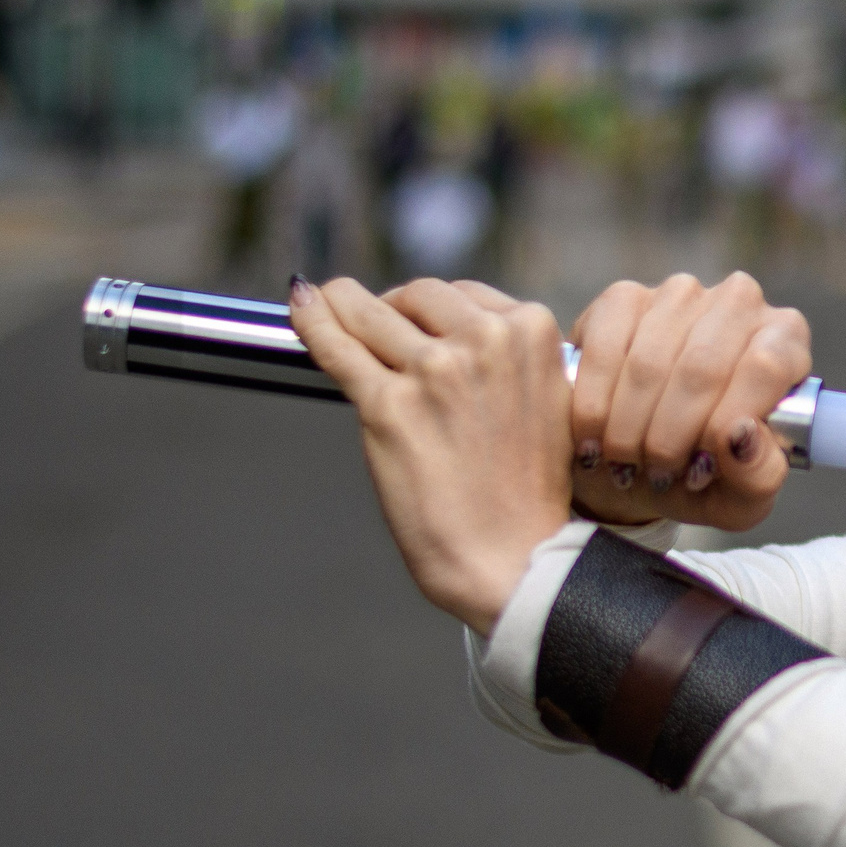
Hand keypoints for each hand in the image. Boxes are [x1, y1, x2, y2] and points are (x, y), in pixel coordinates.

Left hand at [289, 276, 573, 631]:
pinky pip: (338, 348)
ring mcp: (435, 371)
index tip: (415, 321)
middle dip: (395, 308)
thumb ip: (505, 356)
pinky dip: (313, 320)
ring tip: (327, 301)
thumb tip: (442, 327)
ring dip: (344, 305)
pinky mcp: (388, 406)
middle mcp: (486, 341)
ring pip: (372, 315)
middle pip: (420, 295)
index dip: (433, 310)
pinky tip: (302, 305)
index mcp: (533, 333)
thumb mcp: (542, 399)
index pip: (465, 294)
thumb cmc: (526, 489)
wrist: (512, 551)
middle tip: (379, 328)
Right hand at [565, 272, 811, 531]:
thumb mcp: (742, 496)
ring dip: (629, 426)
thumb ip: (758, 475)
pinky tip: (594, 438)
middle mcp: (740, 303)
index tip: (699, 471)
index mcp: (786, 340)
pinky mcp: (623, 298)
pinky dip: (594, 404)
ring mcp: (680, 294)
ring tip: (625, 463)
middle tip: (655, 476)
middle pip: (703, 366)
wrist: (640, 462)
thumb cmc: (706, 475)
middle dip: (671, 436)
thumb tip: (742, 436)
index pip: (765, 366)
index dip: (726, 423)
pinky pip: (604, 348)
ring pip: (649, 362)